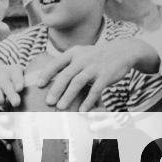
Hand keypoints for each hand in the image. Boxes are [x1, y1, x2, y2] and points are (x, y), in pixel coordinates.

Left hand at [33, 38, 152, 111]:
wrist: (122, 51)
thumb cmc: (96, 57)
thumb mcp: (80, 54)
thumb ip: (67, 64)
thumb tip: (48, 79)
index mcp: (74, 53)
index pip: (56, 63)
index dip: (46, 74)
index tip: (38, 85)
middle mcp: (83, 58)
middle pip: (66, 75)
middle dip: (56, 89)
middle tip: (48, 102)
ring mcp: (95, 67)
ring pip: (78, 82)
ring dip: (68, 96)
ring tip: (60, 107)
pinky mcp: (106, 75)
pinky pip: (95, 90)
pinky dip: (88, 101)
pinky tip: (82, 111)